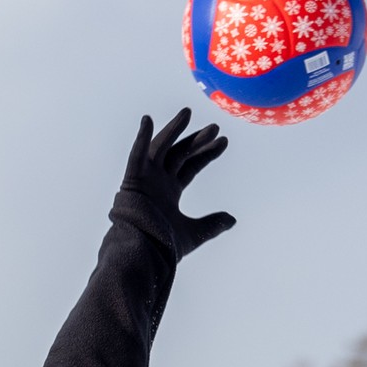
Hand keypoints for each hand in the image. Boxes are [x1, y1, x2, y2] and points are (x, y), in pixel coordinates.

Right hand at [118, 109, 234, 258]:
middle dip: (197, 140)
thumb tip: (233, 219)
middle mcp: (158, 181)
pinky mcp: (133, 180)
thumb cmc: (162, 246)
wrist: (142, 254)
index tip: (223, 141)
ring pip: (161, 147)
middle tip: (215, 127)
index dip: (207, 153)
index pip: (191, 165)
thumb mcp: (194, 233)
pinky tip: (147, 120)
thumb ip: (212, 224)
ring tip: (187, 113)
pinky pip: (136, 155)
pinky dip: (141, 138)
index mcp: (170, 191)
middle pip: (180, 153)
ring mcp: (145, 178)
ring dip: (173, 130)